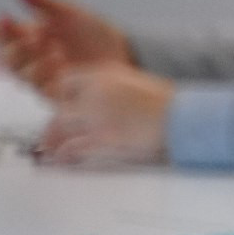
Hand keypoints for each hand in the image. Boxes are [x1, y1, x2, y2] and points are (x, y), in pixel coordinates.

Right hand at [0, 0, 129, 90]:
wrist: (126, 55)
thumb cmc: (94, 34)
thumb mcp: (68, 14)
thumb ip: (42, 1)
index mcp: (29, 40)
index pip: (1, 38)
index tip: (5, 17)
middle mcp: (32, 62)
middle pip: (6, 59)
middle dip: (14, 46)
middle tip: (30, 34)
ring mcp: (45, 79)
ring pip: (22, 75)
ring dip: (32, 60)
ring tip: (52, 46)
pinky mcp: (60, 93)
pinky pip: (44, 88)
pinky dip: (48, 74)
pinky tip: (60, 60)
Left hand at [39, 64, 171, 165]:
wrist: (185, 117)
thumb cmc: (170, 103)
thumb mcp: (138, 84)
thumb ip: (115, 90)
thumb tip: (104, 105)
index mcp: (105, 75)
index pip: (67, 82)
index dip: (63, 96)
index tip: (64, 106)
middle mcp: (95, 93)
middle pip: (61, 107)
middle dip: (54, 124)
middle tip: (50, 135)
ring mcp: (97, 116)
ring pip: (62, 127)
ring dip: (53, 140)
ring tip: (49, 149)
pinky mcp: (103, 138)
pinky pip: (74, 147)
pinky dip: (65, 154)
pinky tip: (62, 159)